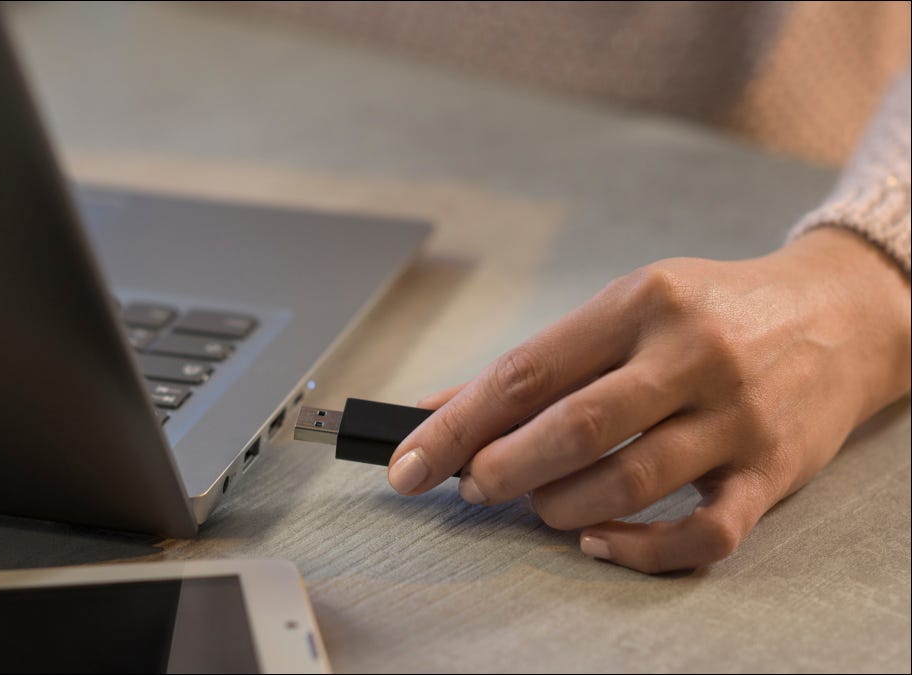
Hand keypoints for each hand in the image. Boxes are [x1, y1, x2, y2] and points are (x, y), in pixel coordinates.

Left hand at [388, 228, 909, 572]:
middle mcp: (690, 355)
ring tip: (539, 506)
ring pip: (628, 484)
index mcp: (638, 304)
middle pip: (572, 428)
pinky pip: (702, 534)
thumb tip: (437, 411)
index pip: (524, 373)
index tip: (406, 465)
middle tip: (476, 485)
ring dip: (559, 508)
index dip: (453, 427)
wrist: (840, 314)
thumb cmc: (711, 313)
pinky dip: (639, 551)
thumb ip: (537, 364)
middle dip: (501, 470)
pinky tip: (600, 541)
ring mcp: (736, 416)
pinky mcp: (772, 471)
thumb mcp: (625, 309)